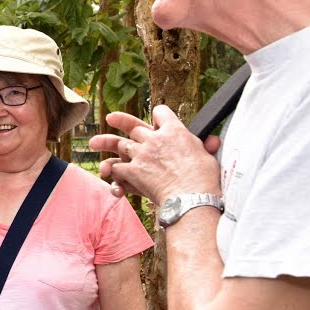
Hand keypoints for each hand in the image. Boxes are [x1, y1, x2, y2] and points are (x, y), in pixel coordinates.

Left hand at [89, 106, 221, 203]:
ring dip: (105, 142)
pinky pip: (117, 168)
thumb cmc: (204, 179)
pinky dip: (113, 172)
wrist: (191, 197)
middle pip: (133, 125)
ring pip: (119, 144)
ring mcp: (141, 154)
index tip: (156, 118)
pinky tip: (111, 174)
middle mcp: (154, 139)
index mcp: (175, 131)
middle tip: (111, 118)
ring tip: (94, 142)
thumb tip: (215, 139)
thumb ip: (206, 146)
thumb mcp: (208, 157)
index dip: (158, 116)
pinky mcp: (133, 171)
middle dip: (121, 120)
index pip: (161, 113)